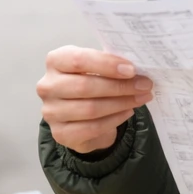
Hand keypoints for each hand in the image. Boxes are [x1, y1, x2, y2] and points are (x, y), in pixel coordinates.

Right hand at [38, 47, 152, 153]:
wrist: (78, 113)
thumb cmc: (89, 82)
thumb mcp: (96, 67)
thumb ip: (110, 65)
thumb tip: (137, 69)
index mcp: (55, 61)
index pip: (78, 60)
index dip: (106, 64)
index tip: (131, 69)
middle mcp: (48, 86)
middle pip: (86, 86)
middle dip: (120, 86)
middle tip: (144, 85)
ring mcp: (51, 111)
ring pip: (91, 109)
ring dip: (121, 103)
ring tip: (141, 98)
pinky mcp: (60, 133)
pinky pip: (92, 128)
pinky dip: (115, 119)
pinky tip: (128, 111)